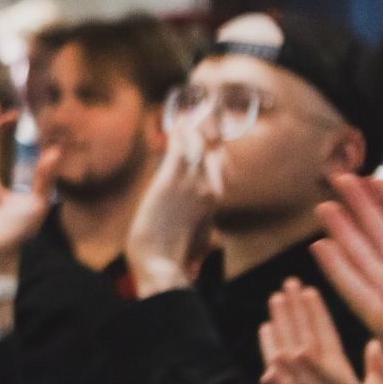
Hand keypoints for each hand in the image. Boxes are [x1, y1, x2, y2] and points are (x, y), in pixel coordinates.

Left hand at [125, 120, 220, 296]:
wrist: (162, 267)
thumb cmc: (173, 260)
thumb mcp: (196, 240)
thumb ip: (199, 225)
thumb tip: (199, 230)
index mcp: (214, 204)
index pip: (220, 167)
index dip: (214, 149)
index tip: (209, 136)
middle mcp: (209, 190)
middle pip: (214, 151)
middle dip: (208, 132)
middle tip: (200, 116)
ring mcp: (192, 185)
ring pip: (198, 146)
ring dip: (193, 128)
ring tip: (187, 116)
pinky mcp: (170, 182)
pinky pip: (179, 149)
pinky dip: (180, 135)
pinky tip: (176, 124)